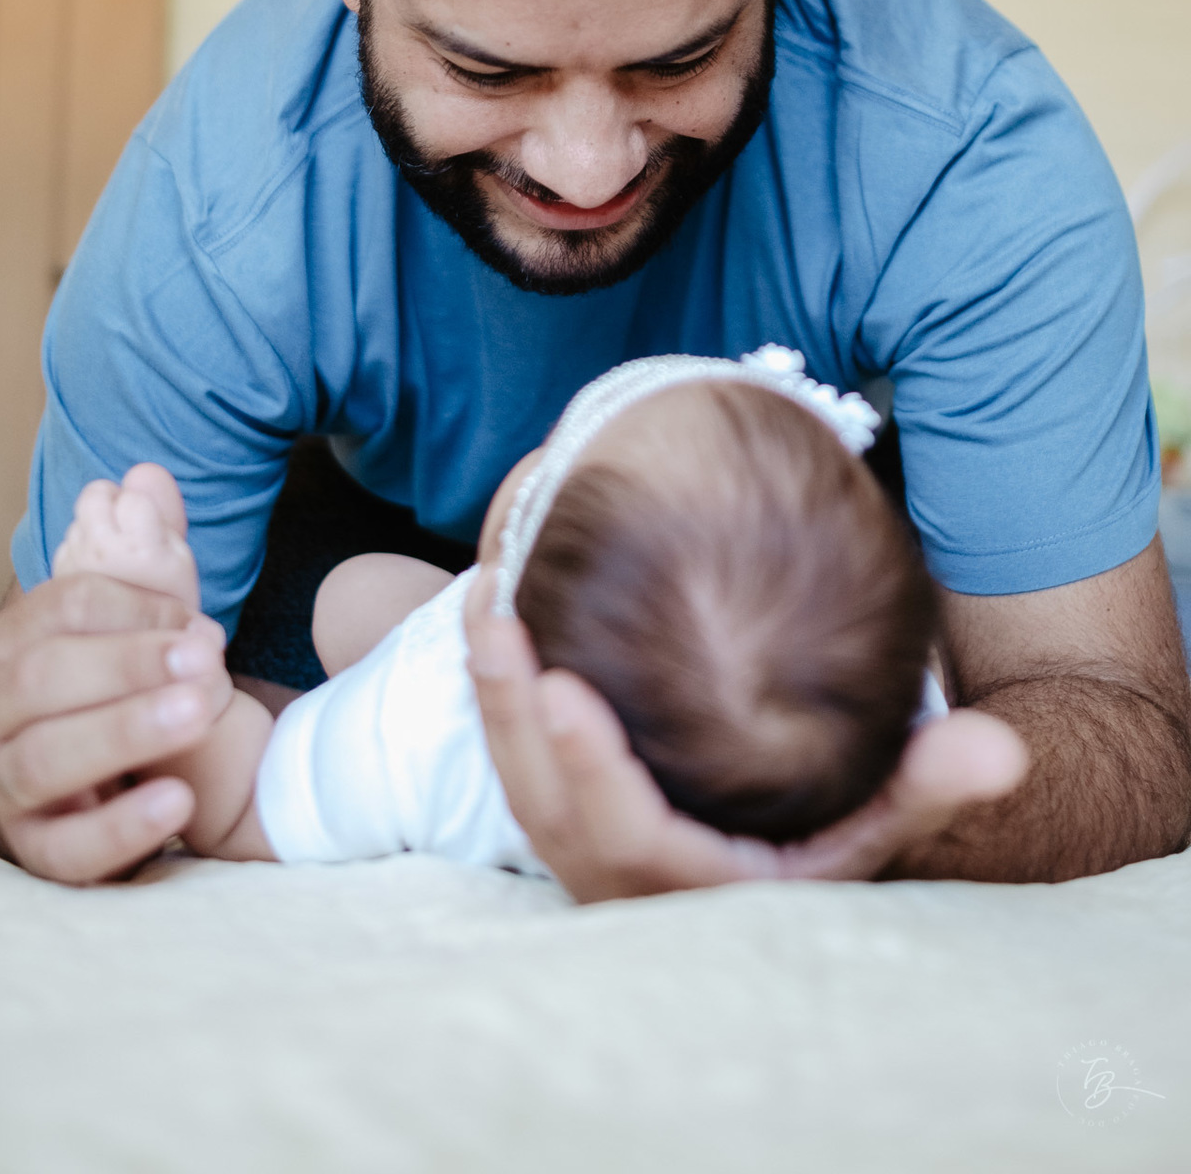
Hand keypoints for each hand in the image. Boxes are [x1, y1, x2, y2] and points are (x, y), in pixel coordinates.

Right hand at [0, 577, 229, 883]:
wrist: (116, 781)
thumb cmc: (121, 689)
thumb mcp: (134, 623)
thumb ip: (148, 550)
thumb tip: (150, 477)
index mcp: (14, 645)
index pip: (58, 609)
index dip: (131, 608)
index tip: (196, 623)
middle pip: (40, 677)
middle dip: (126, 662)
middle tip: (205, 657)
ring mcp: (6, 786)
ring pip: (43, 760)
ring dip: (123, 730)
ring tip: (197, 711)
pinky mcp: (39, 850)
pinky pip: (66, 851)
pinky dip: (119, 827)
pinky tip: (177, 801)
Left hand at [465, 563, 1028, 900]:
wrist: (767, 883)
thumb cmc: (823, 849)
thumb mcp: (879, 827)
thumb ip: (930, 786)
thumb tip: (999, 748)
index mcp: (691, 881)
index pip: (626, 831)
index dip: (588, 766)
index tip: (562, 687)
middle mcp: (623, 876)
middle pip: (545, 801)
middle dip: (509, 712)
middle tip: (497, 617)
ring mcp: (585, 851)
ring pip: (516, 780)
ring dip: (492, 695)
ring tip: (484, 600)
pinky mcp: (564, 818)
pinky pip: (515, 759)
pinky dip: (499, 696)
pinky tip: (496, 616)